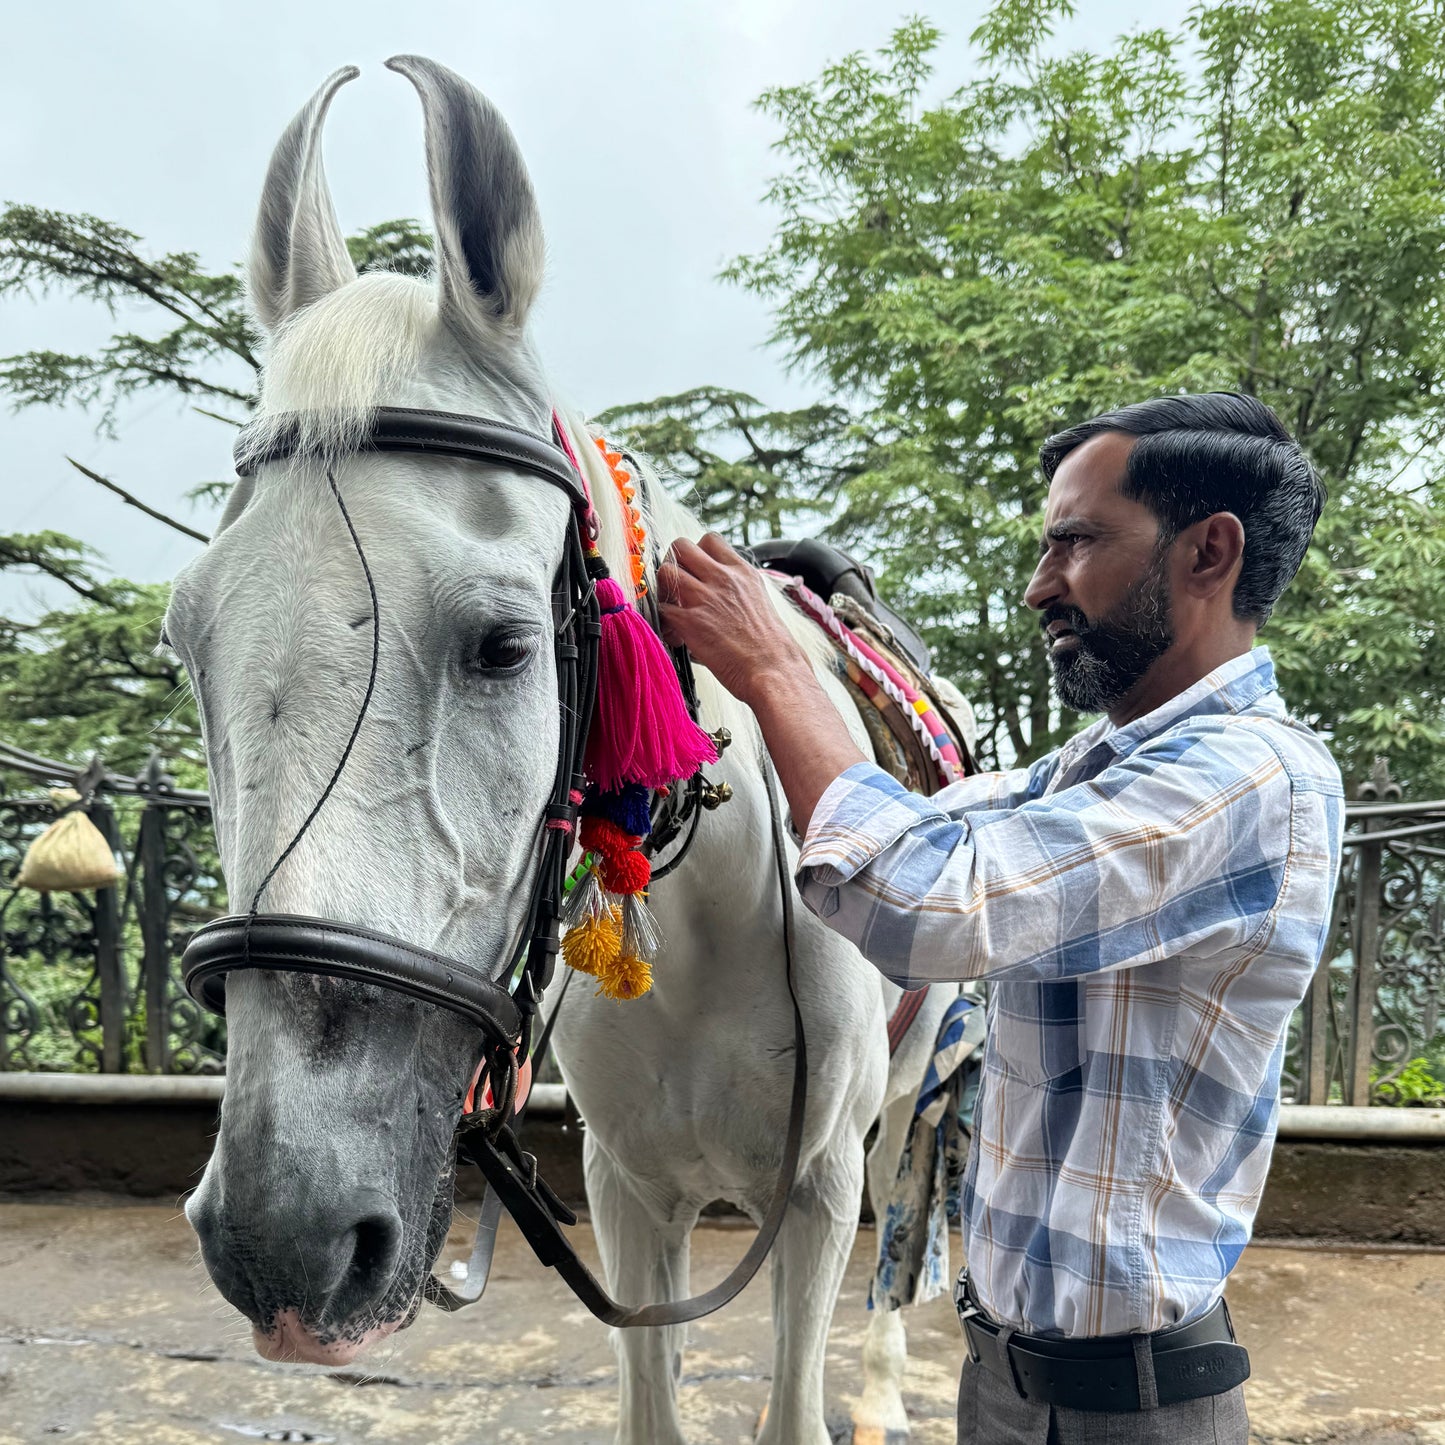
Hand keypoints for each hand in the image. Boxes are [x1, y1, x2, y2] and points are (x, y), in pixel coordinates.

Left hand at [656, 534, 808, 706]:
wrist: (774, 671)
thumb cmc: (773, 647)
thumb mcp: (761, 602)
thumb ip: (739, 589)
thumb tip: (724, 595)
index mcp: (743, 572)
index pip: (709, 540)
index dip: (697, 554)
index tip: (697, 573)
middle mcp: (723, 579)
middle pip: (681, 546)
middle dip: (673, 564)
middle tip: (677, 587)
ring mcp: (705, 598)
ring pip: (665, 571)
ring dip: (664, 591)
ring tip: (674, 610)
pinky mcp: (690, 622)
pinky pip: (662, 609)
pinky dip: (664, 623)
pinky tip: (677, 637)